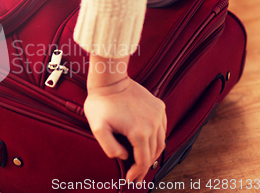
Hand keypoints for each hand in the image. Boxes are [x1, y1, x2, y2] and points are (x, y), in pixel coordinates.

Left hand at [84, 55, 166, 182]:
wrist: (109, 79)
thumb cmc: (100, 103)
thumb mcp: (97, 128)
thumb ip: (109, 147)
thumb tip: (124, 156)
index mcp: (139, 132)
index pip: (143, 161)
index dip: (137, 173)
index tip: (130, 180)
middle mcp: (153, 124)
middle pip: (153, 153)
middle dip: (145, 167)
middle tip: (137, 175)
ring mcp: (158, 115)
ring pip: (160, 142)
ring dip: (152, 153)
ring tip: (143, 162)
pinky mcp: (159, 107)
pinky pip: (162, 128)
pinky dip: (156, 138)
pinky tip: (148, 142)